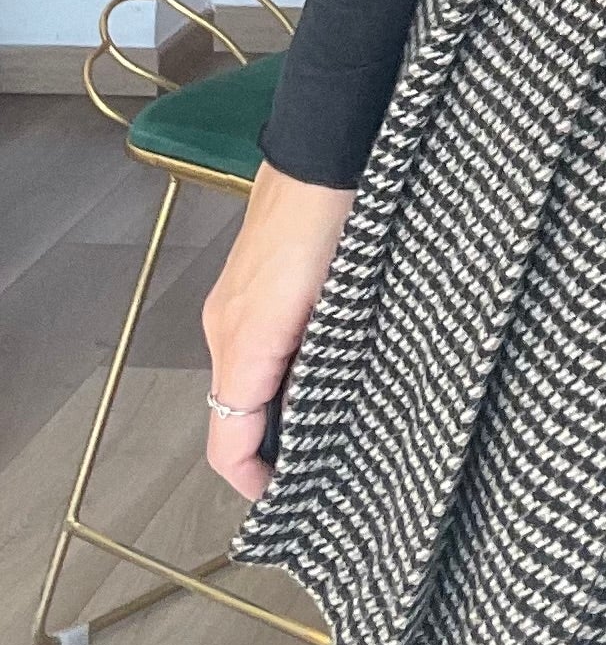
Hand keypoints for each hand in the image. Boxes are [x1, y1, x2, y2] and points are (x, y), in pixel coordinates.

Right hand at [201, 160, 355, 499]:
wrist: (327, 144)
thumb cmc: (340, 219)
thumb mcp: (338, 303)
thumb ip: (319, 367)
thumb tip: (314, 422)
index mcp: (245, 343)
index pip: (229, 444)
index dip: (258, 484)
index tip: (298, 500)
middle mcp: (225, 329)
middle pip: (236, 415)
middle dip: (275, 445)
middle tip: (335, 457)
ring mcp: (233, 303)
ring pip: (249, 378)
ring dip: (282, 403)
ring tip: (341, 412)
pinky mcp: (250, 282)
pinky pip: (256, 344)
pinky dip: (281, 367)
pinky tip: (327, 359)